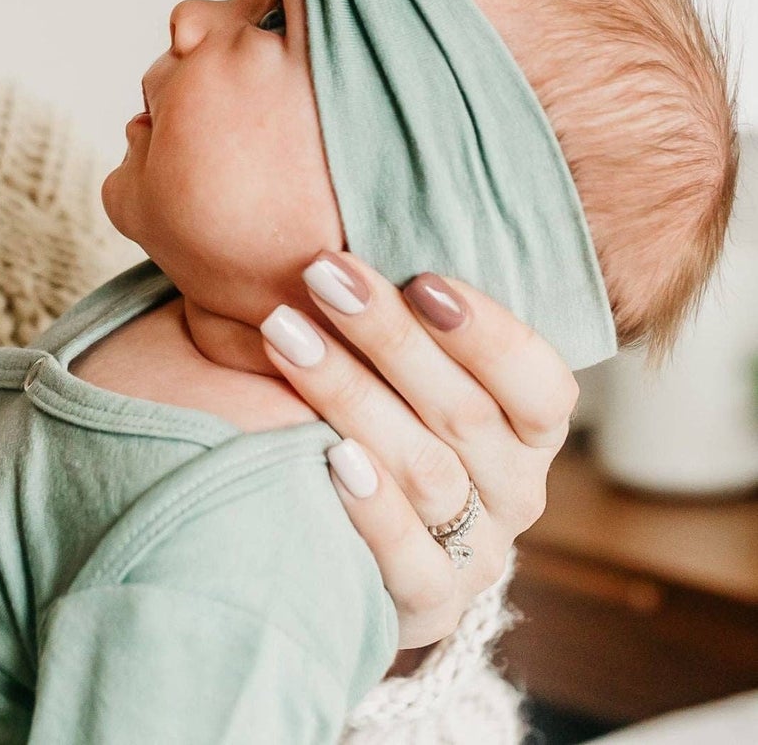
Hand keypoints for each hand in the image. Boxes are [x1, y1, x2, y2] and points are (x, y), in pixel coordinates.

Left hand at [257, 249, 578, 650]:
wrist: (303, 514)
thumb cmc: (351, 395)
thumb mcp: (392, 352)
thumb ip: (406, 304)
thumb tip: (357, 223)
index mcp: (526, 426)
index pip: (540, 382)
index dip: (487, 332)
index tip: (418, 276)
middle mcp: (512, 490)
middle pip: (466, 415)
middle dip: (390, 337)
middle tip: (323, 272)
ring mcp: (473, 553)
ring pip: (427, 471)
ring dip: (352, 394)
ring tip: (284, 333)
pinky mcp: (423, 603)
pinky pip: (409, 562)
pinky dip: (372, 507)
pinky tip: (329, 457)